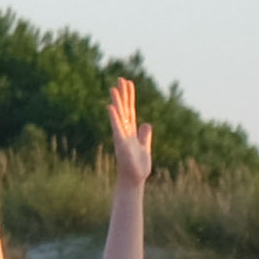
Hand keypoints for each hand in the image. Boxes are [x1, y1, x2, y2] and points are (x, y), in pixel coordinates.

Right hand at [106, 74, 151, 190]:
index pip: (130, 110)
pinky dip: (114, 117)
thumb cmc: (138, 167)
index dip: (129, 96)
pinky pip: (117, 128)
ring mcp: (122, 136)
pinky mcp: (121, 143)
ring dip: (117, 102)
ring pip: (119, 116)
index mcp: (131, 131)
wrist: (134, 180)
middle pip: (124, 109)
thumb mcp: (145, 147)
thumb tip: (146, 123)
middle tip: (121, 78)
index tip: (127, 82)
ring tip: (114, 88)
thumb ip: (145, 135)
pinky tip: (112, 107)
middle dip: (123, 94)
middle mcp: (125, 131)